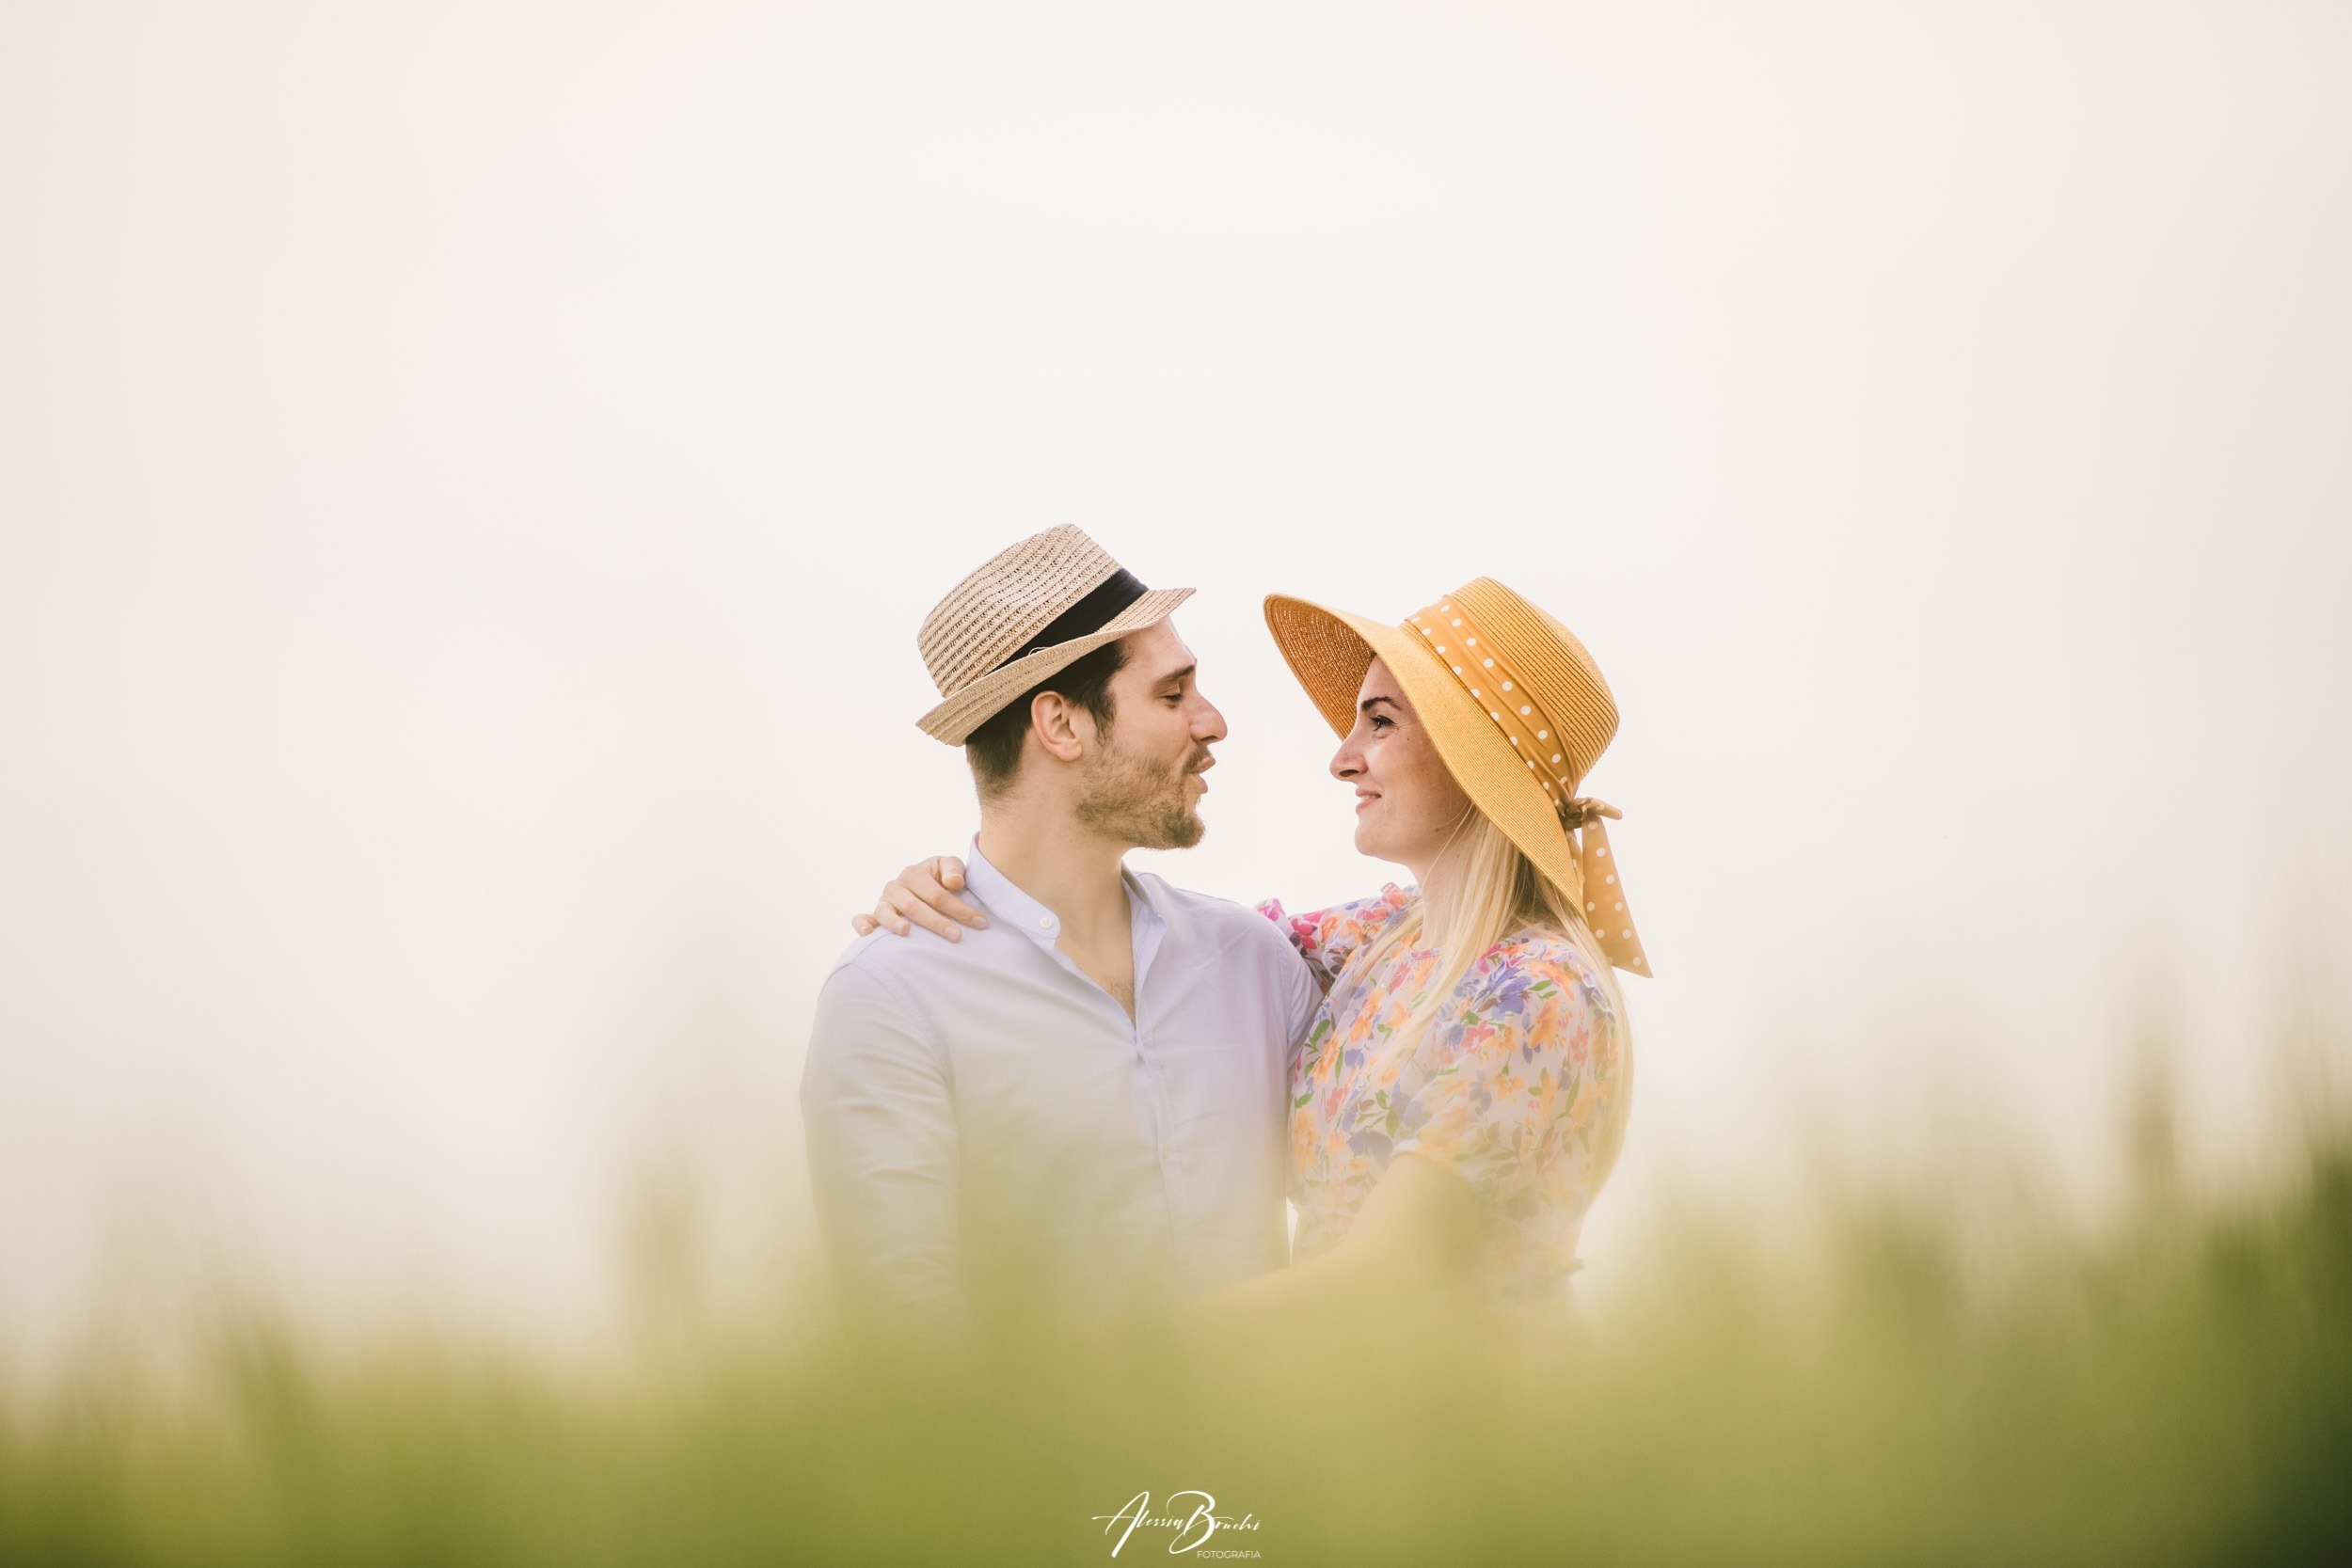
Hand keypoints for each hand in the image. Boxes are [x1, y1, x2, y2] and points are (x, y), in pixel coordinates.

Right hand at [851, 856, 987, 941]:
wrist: (923, 883)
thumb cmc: (940, 878)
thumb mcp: (949, 866)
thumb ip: (954, 870)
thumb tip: (954, 883)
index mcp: (914, 873)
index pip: (937, 894)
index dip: (959, 909)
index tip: (980, 922)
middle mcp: (896, 887)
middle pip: (915, 906)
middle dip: (937, 922)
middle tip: (956, 936)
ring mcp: (883, 902)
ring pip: (886, 913)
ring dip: (895, 923)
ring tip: (907, 931)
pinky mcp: (874, 915)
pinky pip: (862, 919)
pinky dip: (862, 926)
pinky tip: (869, 934)